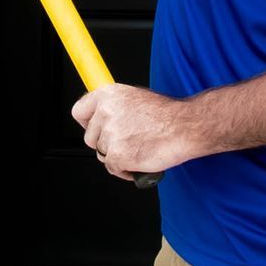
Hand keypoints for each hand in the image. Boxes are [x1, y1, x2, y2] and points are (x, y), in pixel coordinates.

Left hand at [72, 84, 195, 179]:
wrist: (186, 126)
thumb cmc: (167, 114)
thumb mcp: (135, 98)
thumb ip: (115, 107)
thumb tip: (102, 118)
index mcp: (108, 95)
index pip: (79, 112)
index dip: (87, 124)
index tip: (95, 129)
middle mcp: (105, 112)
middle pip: (90, 138)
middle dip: (106, 144)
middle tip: (127, 142)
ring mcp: (110, 134)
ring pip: (102, 154)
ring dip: (117, 157)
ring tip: (138, 150)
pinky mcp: (117, 155)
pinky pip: (113, 169)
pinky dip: (126, 170)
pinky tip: (141, 162)